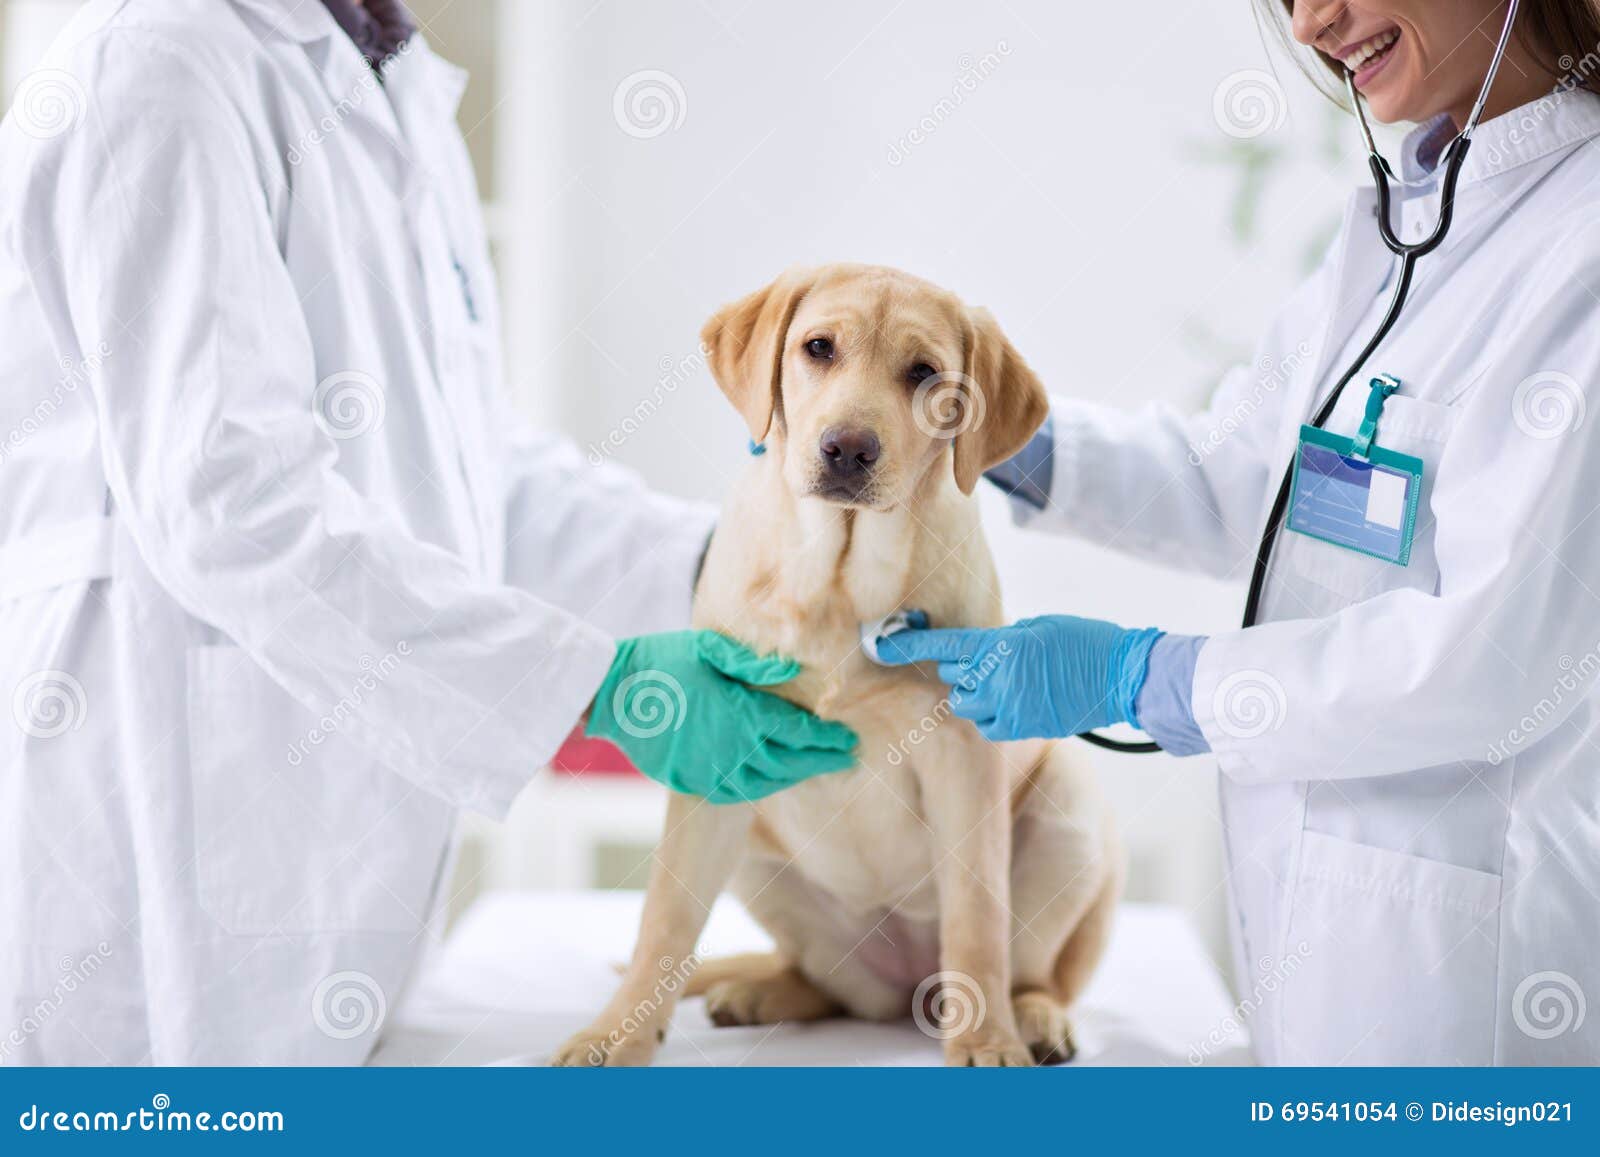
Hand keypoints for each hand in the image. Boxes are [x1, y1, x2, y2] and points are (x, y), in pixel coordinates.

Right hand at [586, 630, 857, 802]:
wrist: (611, 693)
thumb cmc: (661, 662)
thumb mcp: (709, 648)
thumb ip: (753, 664)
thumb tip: (794, 670)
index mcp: (742, 715)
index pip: (798, 732)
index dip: (827, 739)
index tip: (848, 740)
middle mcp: (732, 750)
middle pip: (790, 762)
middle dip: (821, 760)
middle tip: (846, 758)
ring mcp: (711, 770)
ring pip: (766, 782)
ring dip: (795, 776)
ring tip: (814, 768)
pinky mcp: (691, 781)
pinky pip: (736, 792)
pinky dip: (761, 788)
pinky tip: (771, 780)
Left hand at [871, 615, 1161, 740]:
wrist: (1125, 677)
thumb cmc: (1087, 642)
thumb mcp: (1040, 628)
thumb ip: (1005, 640)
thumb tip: (982, 652)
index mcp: (1002, 647)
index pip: (944, 647)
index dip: (908, 646)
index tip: (880, 644)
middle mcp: (1000, 680)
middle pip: (955, 678)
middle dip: (963, 669)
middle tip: (989, 661)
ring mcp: (1011, 708)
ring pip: (968, 705)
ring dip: (977, 694)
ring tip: (1005, 683)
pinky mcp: (1025, 729)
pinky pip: (989, 727)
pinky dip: (993, 716)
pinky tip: (1014, 703)